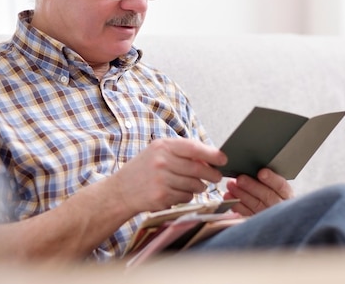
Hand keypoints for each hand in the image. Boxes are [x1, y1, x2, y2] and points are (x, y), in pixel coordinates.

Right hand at [110, 137, 226, 214]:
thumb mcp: (158, 152)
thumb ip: (181, 152)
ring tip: (197, 185)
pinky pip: (186, 197)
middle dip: (212, 174)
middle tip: (217, 177)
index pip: (193, 148)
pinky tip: (179, 193)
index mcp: (163, 146)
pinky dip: (188, 196)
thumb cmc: (144, 169)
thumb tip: (210, 157)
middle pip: (197, 168)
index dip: (212, 154)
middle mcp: (162, 161)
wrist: (121, 191)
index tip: (223, 159)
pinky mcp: (162, 196)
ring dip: (200, 186)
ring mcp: (161, 180)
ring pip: (195, 184)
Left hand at [223, 168, 293, 215]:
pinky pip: (247, 215)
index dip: (272, 179)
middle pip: (268, 196)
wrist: (274, 216)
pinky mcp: (257, 223)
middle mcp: (280, 206)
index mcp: (287, 195)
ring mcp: (269, 217)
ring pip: (256, 205)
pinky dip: (237, 206)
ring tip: (231, 185)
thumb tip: (251, 165)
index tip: (261, 172)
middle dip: (252, 186)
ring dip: (242, 195)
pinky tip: (229, 198)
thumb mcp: (273, 185)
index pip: (281, 186)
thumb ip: (265, 177)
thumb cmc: (270, 192)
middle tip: (240, 179)